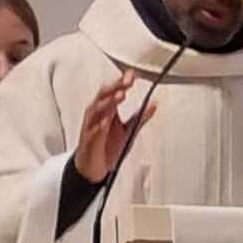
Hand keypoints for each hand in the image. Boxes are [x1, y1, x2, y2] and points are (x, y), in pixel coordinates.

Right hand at [73, 68, 155, 182]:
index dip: (122, 81)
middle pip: (104, 95)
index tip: (132, 74)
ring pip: (97, 110)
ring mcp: (91, 127)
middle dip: (115, 86)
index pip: (114, 90)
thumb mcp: (128, 130)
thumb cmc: (106, 146)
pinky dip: (99, 126)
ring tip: (120, 96)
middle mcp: (97, 114)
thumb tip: (153, 103)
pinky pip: (93, 132)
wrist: (93, 168)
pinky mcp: (89, 141)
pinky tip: (106, 122)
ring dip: (108, 102)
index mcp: (107, 109)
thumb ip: (140, 116)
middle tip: (127, 81)